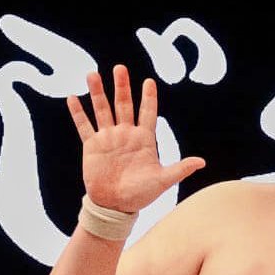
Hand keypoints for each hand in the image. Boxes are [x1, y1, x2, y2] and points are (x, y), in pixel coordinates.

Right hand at [66, 64, 205, 212]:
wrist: (115, 206)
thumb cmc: (141, 194)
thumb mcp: (162, 181)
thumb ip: (180, 169)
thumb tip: (202, 162)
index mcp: (144, 139)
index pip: (147, 113)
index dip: (148, 98)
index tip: (149, 81)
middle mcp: (125, 134)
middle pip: (124, 105)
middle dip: (121, 87)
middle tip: (120, 68)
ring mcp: (108, 138)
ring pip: (102, 110)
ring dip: (97, 93)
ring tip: (92, 74)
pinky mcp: (92, 146)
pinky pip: (84, 126)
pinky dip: (78, 112)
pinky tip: (73, 97)